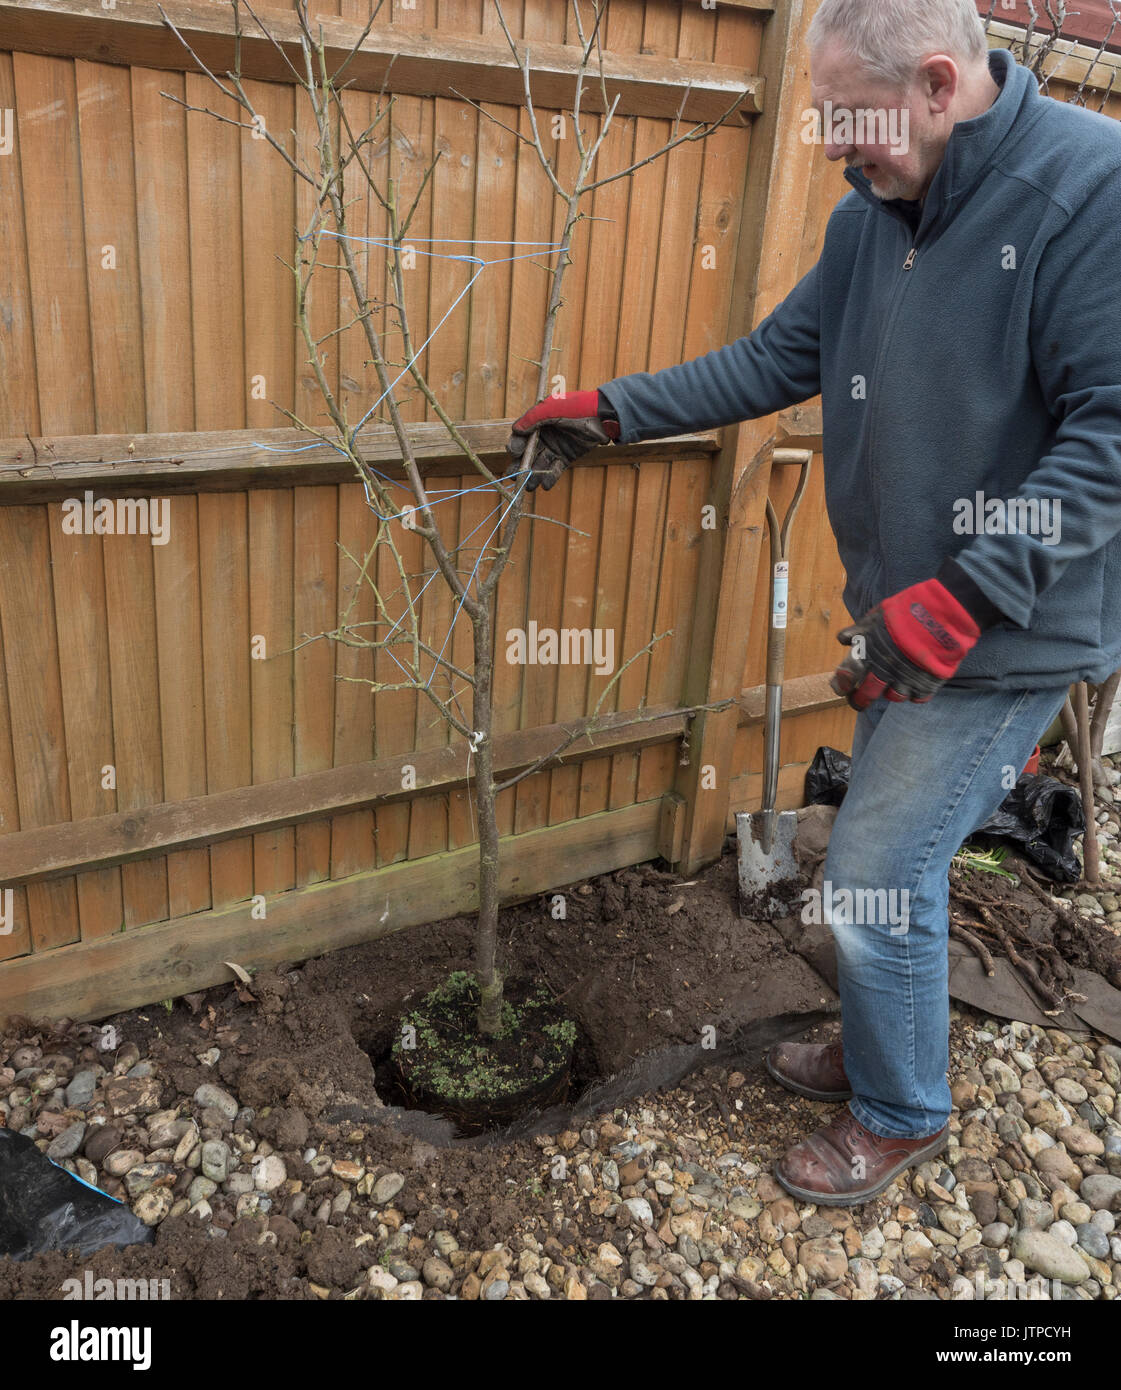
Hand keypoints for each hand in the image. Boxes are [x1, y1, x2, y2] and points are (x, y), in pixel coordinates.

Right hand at [507, 389, 619, 491]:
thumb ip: (533, 418)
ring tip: (530, 486)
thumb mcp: (552, 408)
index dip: (516, 445)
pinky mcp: (566, 457)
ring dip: (534, 476)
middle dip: (521, 466)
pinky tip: (545, 485)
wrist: (603, 417)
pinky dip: (550, 478)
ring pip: (540, 464)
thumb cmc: (577, 408)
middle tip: (516, 477)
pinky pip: (555, 469)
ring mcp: (555, 447)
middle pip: (528, 454)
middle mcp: (544, 436)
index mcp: (538, 423)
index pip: (521, 436)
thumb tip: (516, 430)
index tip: (515, 452)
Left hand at [830, 574, 987, 710]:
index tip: (841, 688)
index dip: (841, 685)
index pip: (846, 677)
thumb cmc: (905, 612)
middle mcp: (883, 671)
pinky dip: (915, 692)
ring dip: (891, 692)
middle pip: (866, 695)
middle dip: (860, 700)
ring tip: (894, 683)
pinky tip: (916, 681)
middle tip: (859, 701)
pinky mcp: (926, 685)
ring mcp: (905, 680)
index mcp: (867, 654)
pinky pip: (917, 697)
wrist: (940, 616)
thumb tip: (843, 640)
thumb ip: (858, 630)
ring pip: (893, 698)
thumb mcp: (876, 616)